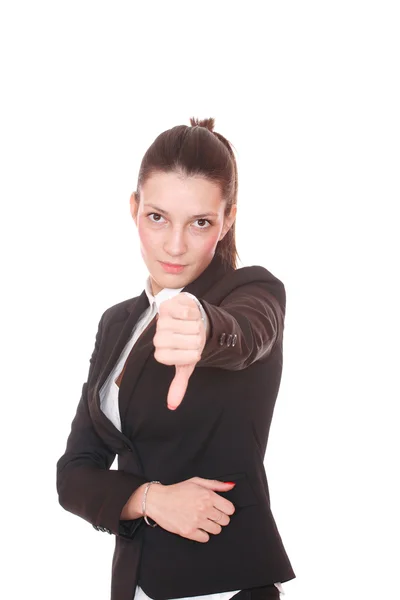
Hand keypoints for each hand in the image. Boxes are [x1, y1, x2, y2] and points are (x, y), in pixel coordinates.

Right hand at [144, 477, 235, 542]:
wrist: (158, 500)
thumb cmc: (177, 490)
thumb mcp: (196, 482)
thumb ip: (215, 485)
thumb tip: (231, 486)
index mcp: (207, 496)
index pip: (229, 509)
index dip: (226, 509)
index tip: (220, 508)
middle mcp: (203, 508)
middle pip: (225, 521)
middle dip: (220, 518)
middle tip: (210, 514)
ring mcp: (196, 521)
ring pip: (217, 530)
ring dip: (212, 526)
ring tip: (203, 520)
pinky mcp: (188, 531)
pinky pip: (205, 538)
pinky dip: (203, 534)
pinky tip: (197, 526)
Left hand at [153, 293, 206, 409]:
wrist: (191, 321)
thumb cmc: (190, 345)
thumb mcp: (185, 365)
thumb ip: (179, 384)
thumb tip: (172, 405)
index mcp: (161, 352)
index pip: (183, 358)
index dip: (191, 355)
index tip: (193, 352)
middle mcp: (158, 336)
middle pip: (189, 342)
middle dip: (197, 340)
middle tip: (196, 338)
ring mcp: (161, 320)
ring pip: (189, 326)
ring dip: (197, 327)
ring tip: (194, 327)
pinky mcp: (168, 305)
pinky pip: (186, 312)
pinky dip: (194, 314)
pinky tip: (191, 316)